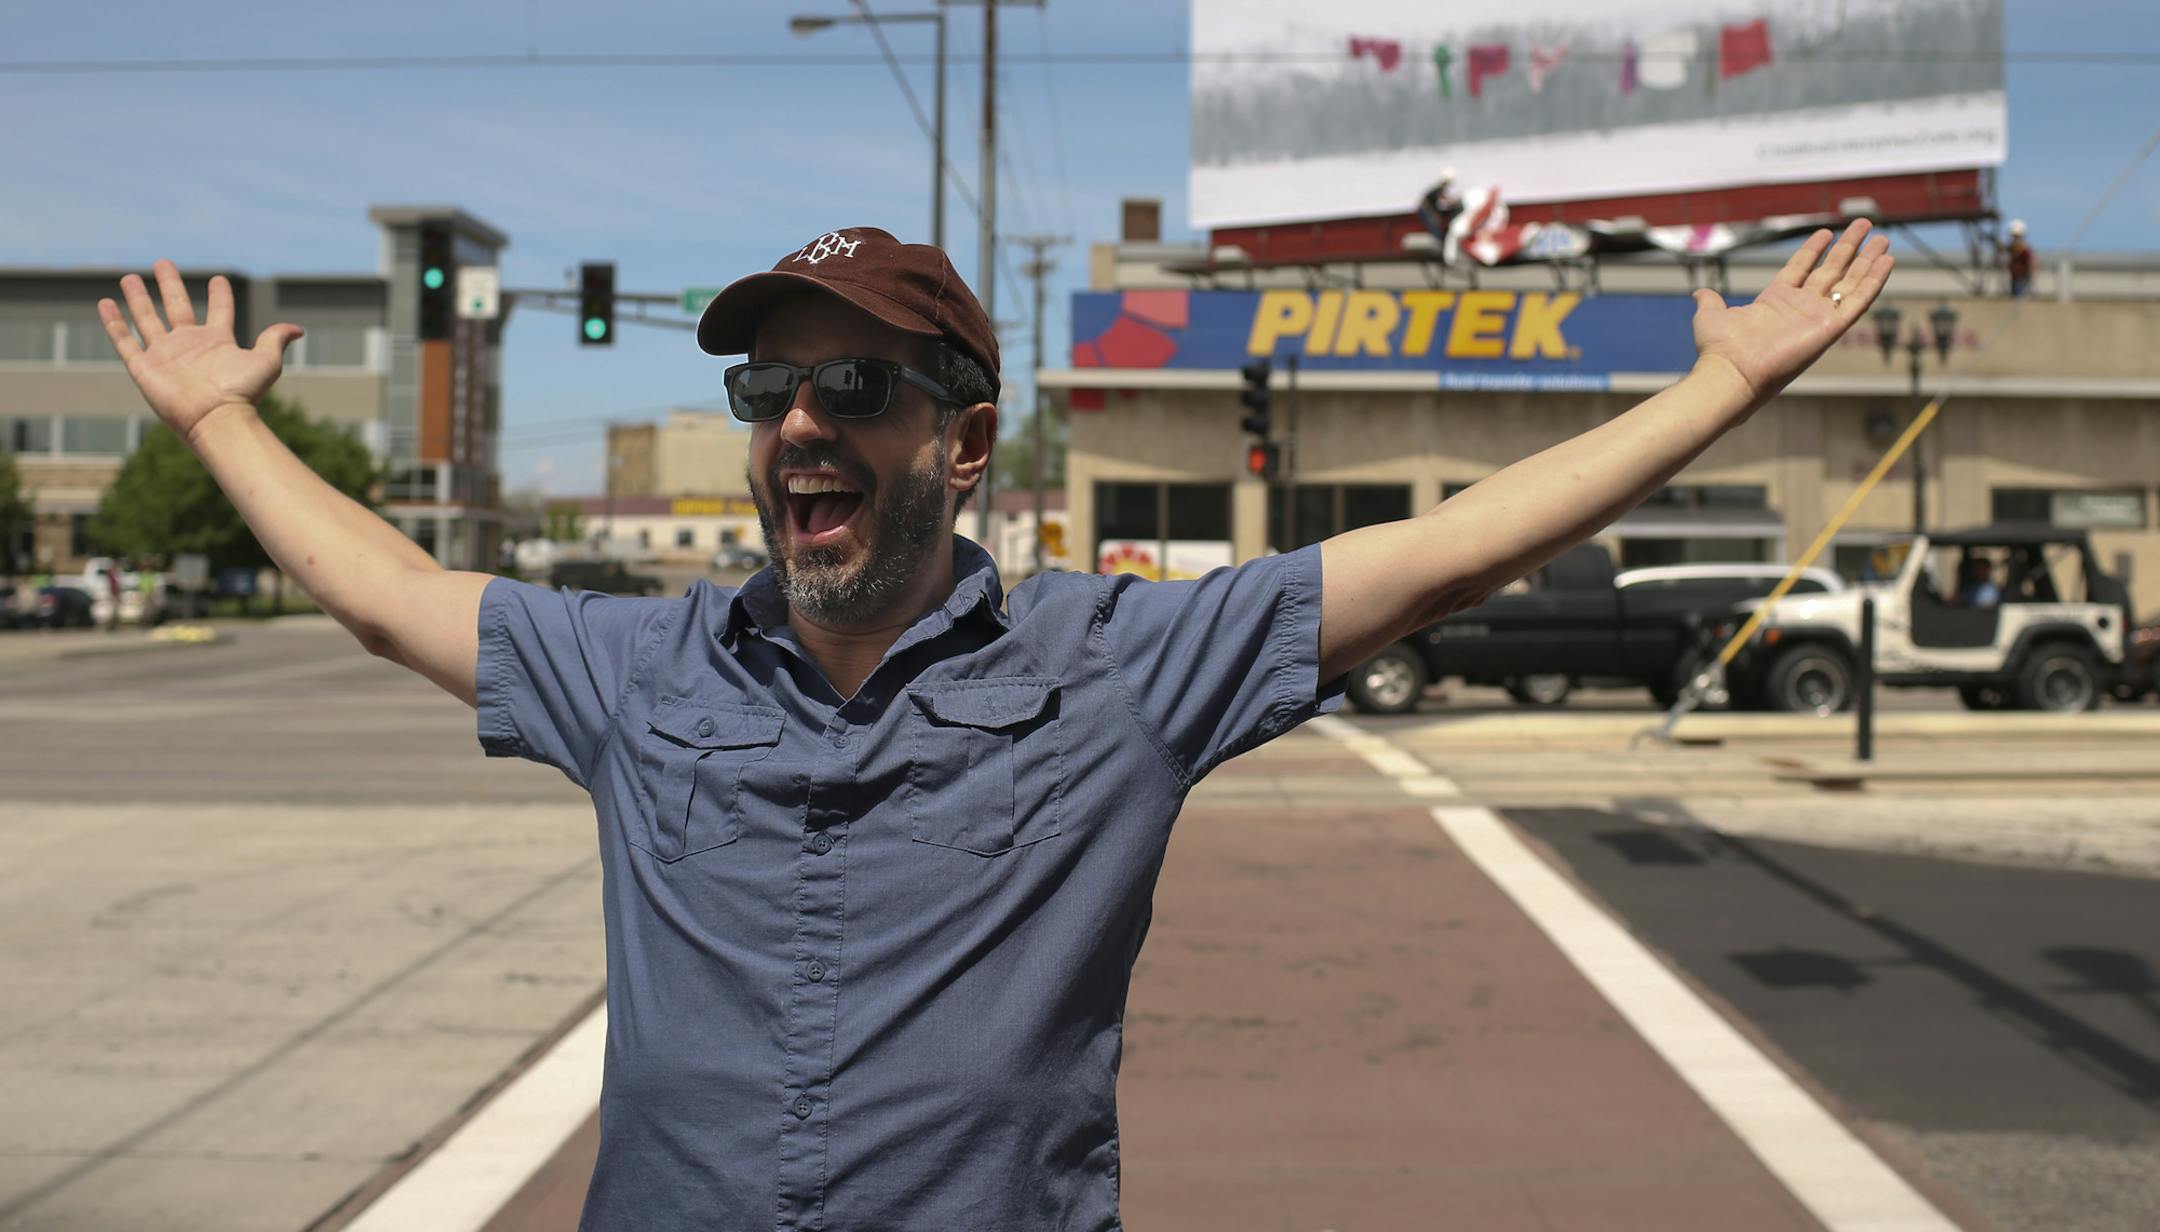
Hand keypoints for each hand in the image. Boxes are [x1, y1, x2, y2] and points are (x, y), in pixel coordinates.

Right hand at [97, 260, 303, 446]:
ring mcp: (165, 355)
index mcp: (217, 341)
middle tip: (163, 263)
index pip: (218, 311)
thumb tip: (298, 329)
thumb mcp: (266, 362)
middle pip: (176, 307)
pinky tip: (105, 304)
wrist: (214, 419)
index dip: (219, 296)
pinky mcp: (144, 367)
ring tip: (130, 277)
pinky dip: (114, 323)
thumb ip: (275, 340)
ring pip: (147, 319)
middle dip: (170, 285)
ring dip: (138, 298)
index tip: (219, 279)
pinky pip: (124, 341)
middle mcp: (189, 345)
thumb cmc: (242, 393)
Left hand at [1691, 219, 1892, 406]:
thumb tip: (1699, 293)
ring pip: (1850, 282)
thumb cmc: (1719, 349)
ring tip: (1882, 237)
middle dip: (1849, 248)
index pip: (1801, 268)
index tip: (1826, 232)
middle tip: (1864, 224)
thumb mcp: (1710, 316)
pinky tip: (1887, 260)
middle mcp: (1800, 308)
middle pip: (1831, 271)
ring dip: (1867, 260)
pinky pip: (1859, 301)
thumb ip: (1709, 301)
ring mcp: (1818, 317)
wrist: (1731, 372)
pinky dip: (1874, 281)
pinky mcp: (1831, 328)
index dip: (1814, 249)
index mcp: (1776, 302)